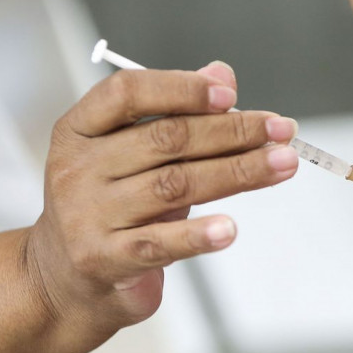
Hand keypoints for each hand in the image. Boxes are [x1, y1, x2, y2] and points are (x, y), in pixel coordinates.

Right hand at [25, 62, 298, 341]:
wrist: (69, 277)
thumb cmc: (113, 205)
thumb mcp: (133, 154)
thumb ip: (176, 114)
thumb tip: (222, 74)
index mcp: (81, 129)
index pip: (127, 93)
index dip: (182, 88)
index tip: (232, 94)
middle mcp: (80, 168)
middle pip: (167, 139)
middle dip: (233, 132)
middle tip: (283, 132)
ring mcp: (89, 215)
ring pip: (176, 185)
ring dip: (238, 172)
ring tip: (282, 164)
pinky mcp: (106, 259)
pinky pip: (160, 243)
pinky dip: (198, 235)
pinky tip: (230, 229)